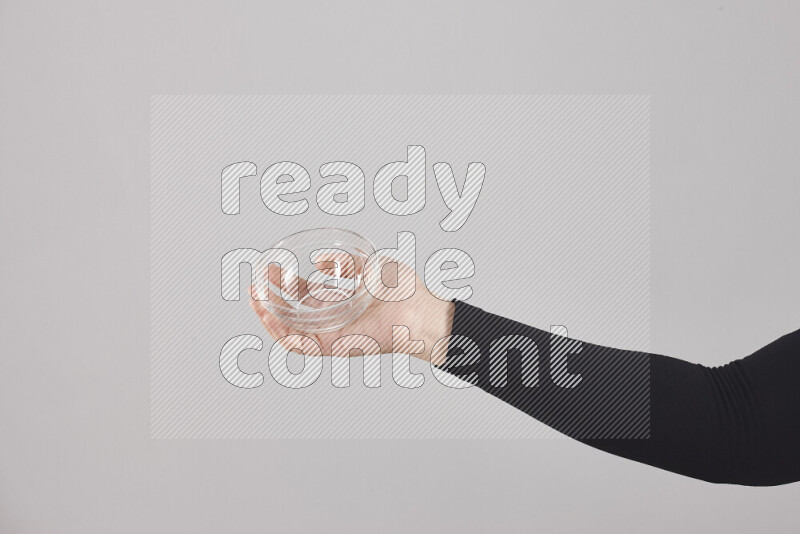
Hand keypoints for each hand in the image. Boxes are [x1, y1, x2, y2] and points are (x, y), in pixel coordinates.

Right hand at [249, 255, 454, 362]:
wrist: (419, 309)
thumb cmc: (404, 291)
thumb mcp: (369, 266)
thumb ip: (345, 263)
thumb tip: (320, 262)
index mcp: (338, 302)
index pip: (302, 296)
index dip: (282, 284)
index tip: (267, 269)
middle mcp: (332, 320)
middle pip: (290, 315)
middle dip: (268, 302)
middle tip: (253, 287)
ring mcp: (332, 334)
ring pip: (290, 334)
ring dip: (269, 320)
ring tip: (256, 302)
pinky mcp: (335, 347)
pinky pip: (302, 346)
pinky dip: (283, 334)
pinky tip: (272, 318)